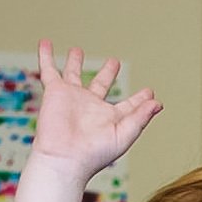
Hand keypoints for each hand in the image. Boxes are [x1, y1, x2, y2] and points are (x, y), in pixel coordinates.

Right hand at [30, 42, 162, 178]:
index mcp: (110, 118)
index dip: (140, 100)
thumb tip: (157, 103)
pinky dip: (46, 56)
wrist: (64, 158)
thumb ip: (140, 117)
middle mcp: (91, 106)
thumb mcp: (124, 135)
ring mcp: (73, 97)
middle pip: (100, 84)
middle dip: (107, 73)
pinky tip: (45, 43)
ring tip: (76, 51)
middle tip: (114, 62)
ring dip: (75, 62)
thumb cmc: (94, 153)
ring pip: (73, 74)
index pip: (129, 106)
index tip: (150, 93)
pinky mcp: (55, 92)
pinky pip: (49, 69)